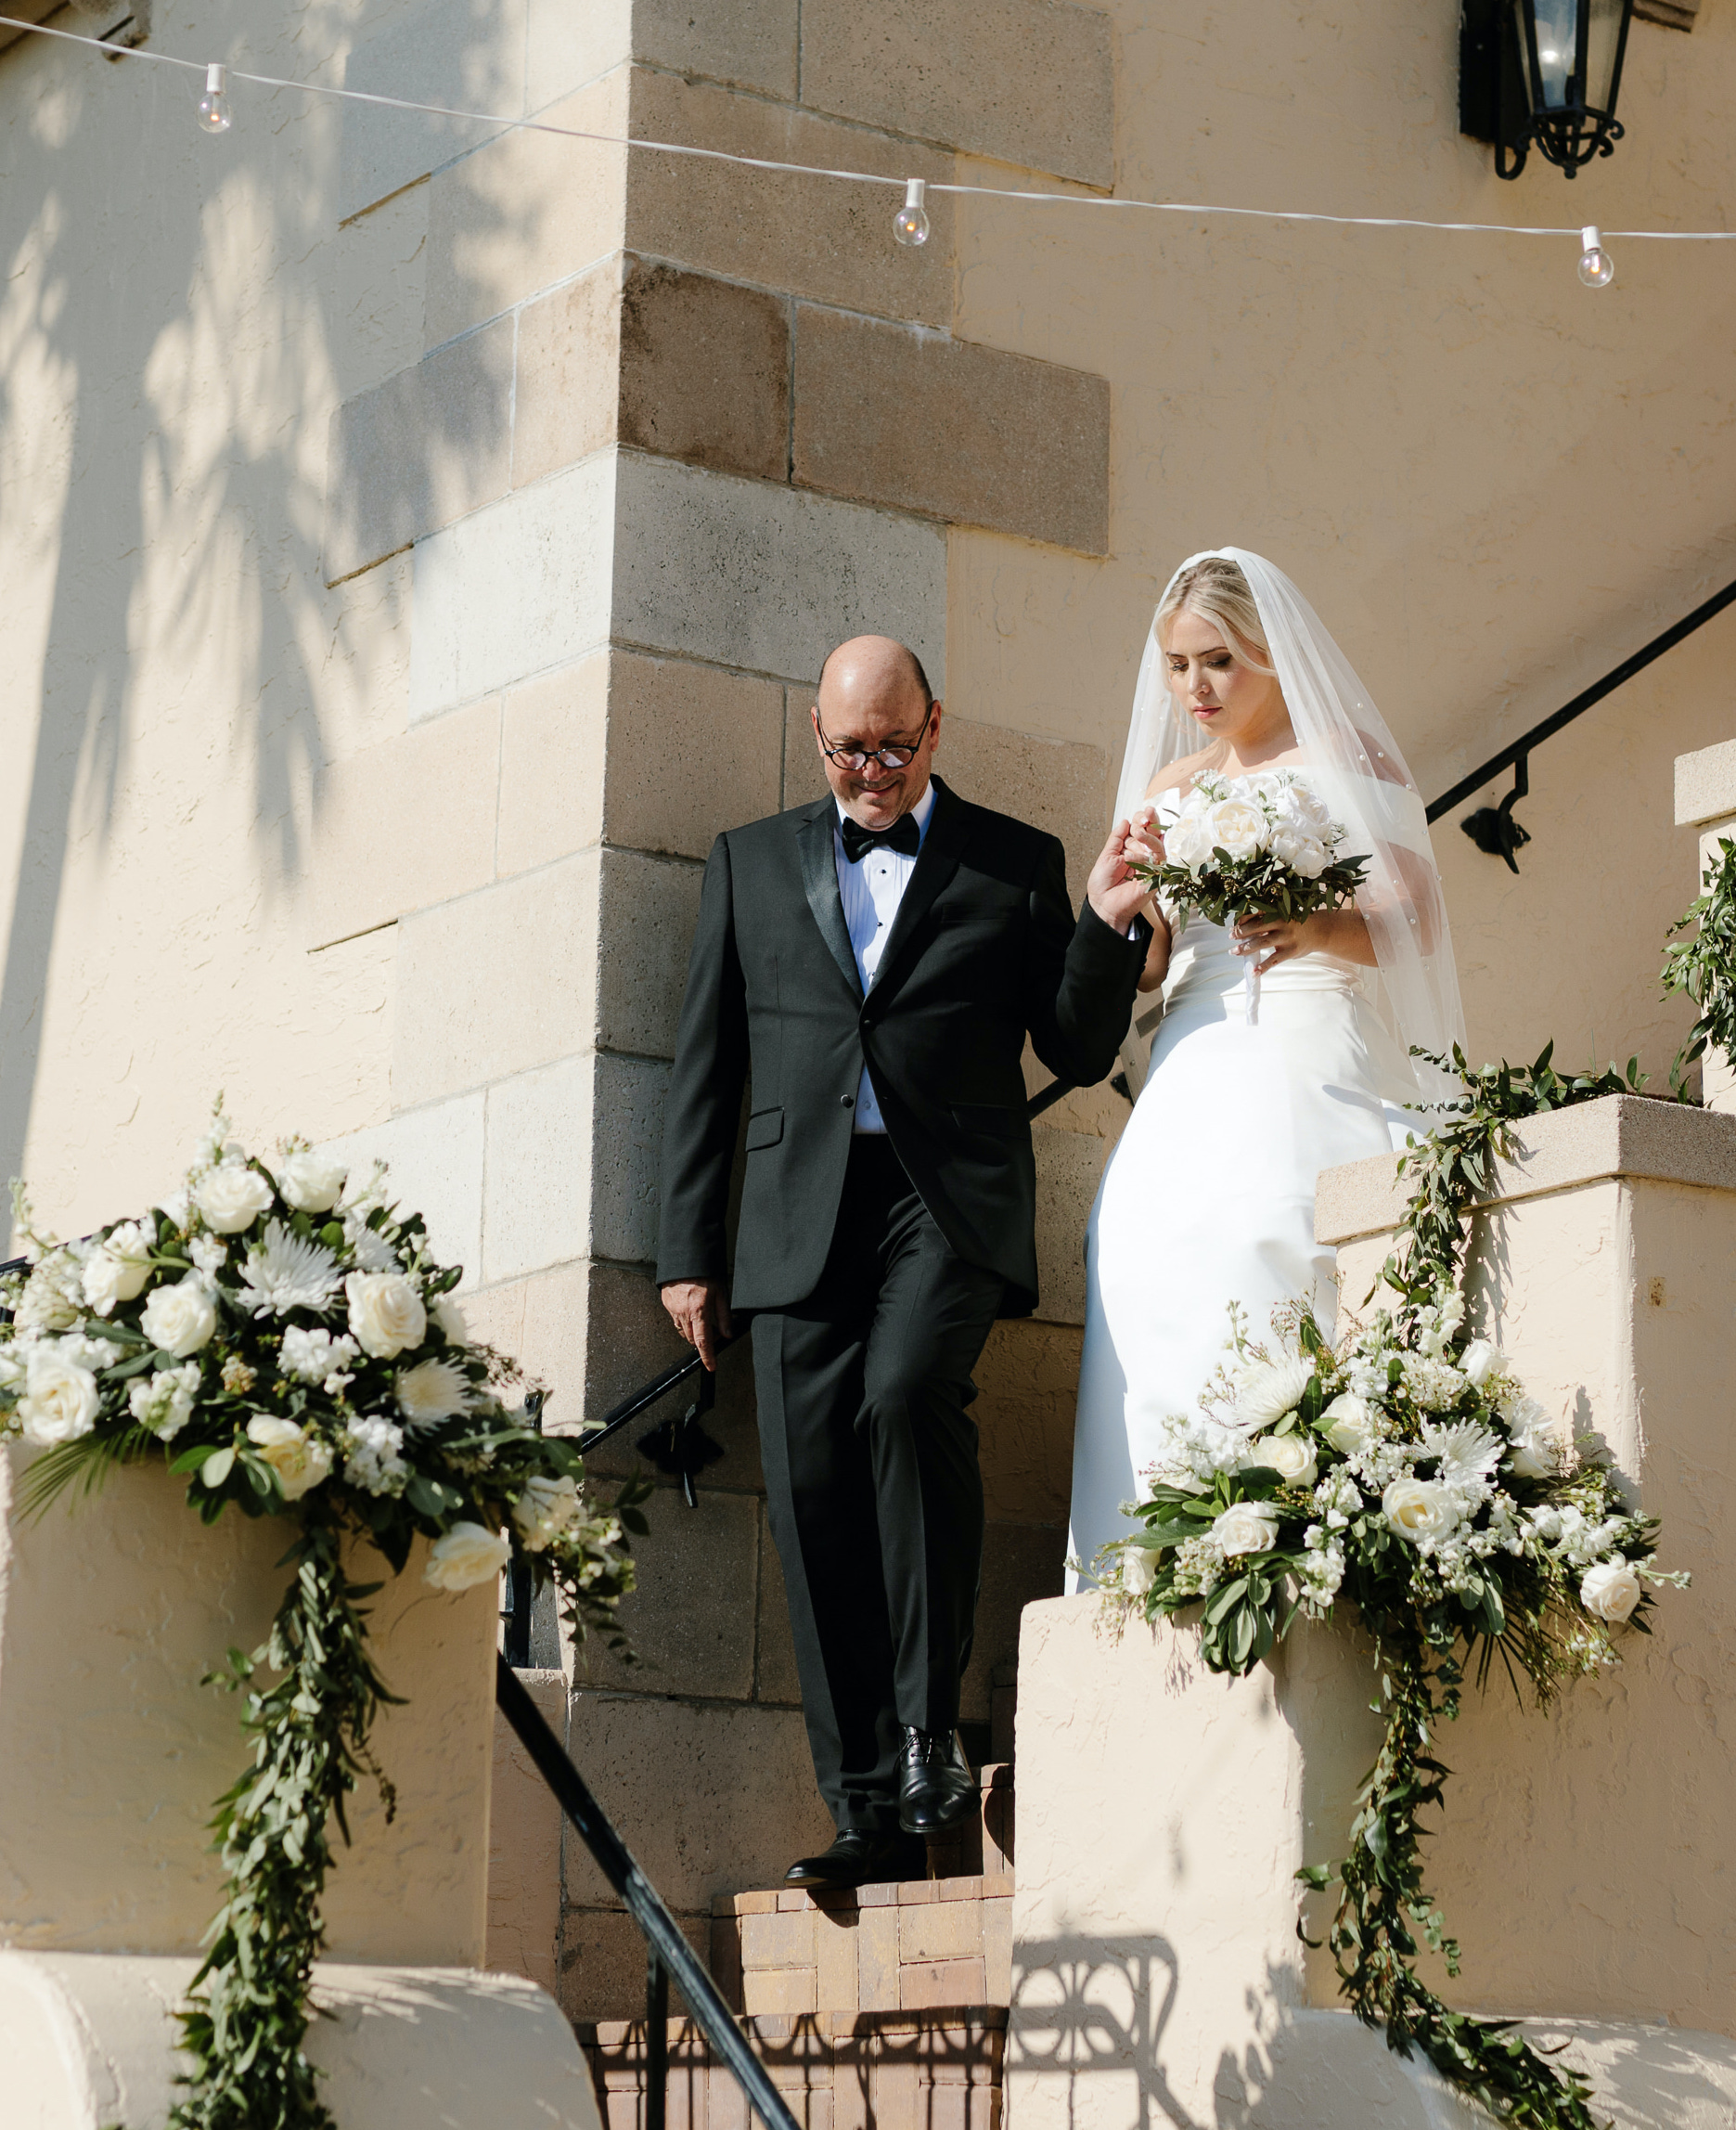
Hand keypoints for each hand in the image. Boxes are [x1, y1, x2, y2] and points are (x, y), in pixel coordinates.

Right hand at [660, 1278, 733, 1369]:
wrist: (685, 1257)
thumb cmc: (704, 1272)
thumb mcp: (721, 1292)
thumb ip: (724, 1316)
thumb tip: (727, 1334)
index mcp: (699, 1310)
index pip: (703, 1342)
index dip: (708, 1357)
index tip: (711, 1366)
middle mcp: (683, 1312)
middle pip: (692, 1339)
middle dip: (702, 1340)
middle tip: (713, 1330)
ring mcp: (672, 1308)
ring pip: (682, 1331)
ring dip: (692, 1331)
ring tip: (702, 1317)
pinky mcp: (666, 1303)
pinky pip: (675, 1319)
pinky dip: (684, 1320)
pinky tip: (690, 1308)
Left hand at [1086, 808, 1162, 936]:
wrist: (1103, 904)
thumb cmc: (1103, 883)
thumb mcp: (1107, 855)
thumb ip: (1116, 838)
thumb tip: (1126, 821)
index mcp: (1130, 847)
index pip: (1141, 827)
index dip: (1141, 819)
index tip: (1139, 815)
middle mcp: (1143, 853)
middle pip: (1153, 831)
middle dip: (1152, 820)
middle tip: (1147, 814)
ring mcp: (1150, 864)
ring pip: (1157, 842)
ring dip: (1148, 835)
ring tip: (1137, 832)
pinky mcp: (1156, 875)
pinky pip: (1157, 858)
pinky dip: (1144, 852)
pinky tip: (1131, 854)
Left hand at [1233, 906, 1375, 973]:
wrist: (1319, 932)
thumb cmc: (1294, 923)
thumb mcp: (1283, 915)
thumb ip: (1266, 918)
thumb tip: (1241, 925)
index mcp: (1279, 911)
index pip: (1256, 913)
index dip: (1243, 919)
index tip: (1233, 925)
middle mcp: (1282, 922)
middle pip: (1257, 927)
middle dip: (1241, 932)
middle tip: (1231, 937)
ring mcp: (1287, 938)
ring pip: (1262, 943)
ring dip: (1246, 948)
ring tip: (1234, 952)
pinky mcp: (1291, 951)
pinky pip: (1274, 960)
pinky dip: (1263, 967)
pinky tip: (1254, 972)